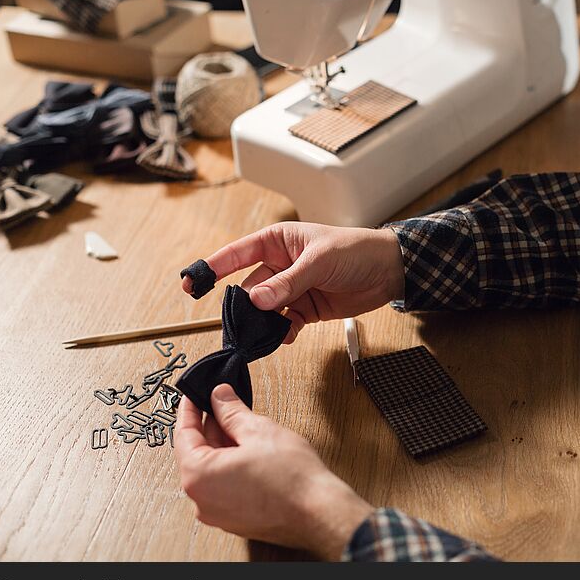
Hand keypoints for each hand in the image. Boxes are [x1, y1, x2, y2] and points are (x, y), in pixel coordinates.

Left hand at [174, 384, 373, 558]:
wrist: (319, 512)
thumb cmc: (293, 479)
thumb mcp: (258, 430)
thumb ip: (232, 411)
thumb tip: (219, 397)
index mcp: (198, 477)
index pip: (183, 435)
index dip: (190, 409)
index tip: (194, 395)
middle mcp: (201, 500)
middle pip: (197, 453)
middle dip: (210, 427)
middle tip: (222, 404)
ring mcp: (217, 514)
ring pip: (212, 470)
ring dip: (223, 446)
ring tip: (242, 425)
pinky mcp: (235, 519)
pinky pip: (223, 486)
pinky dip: (231, 466)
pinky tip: (249, 451)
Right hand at [182, 222, 404, 342]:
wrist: (388, 271)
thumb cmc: (356, 251)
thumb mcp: (319, 262)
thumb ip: (288, 283)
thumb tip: (257, 300)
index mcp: (277, 242)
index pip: (236, 254)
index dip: (212, 267)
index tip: (191, 283)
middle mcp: (280, 265)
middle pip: (248, 289)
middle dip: (242, 308)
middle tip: (236, 327)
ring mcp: (291, 288)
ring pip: (264, 310)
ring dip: (262, 324)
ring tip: (260, 337)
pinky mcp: (305, 308)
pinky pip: (284, 323)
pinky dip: (282, 332)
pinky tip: (285, 337)